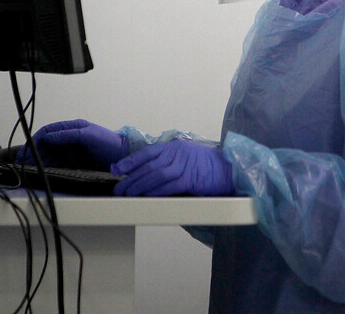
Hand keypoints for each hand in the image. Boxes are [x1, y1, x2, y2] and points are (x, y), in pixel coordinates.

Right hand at [18, 119, 128, 170]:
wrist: (123, 156)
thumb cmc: (108, 142)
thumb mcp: (89, 135)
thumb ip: (69, 135)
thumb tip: (48, 137)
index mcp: (72, 128)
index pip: (49, 131)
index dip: (36, 139)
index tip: (27, 150)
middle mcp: (70, 138)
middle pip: (46, 144)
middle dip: (34, 152)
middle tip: (24, 163)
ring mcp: (71, 150)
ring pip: (50, 154)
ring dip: (39, 160)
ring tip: (30, 169)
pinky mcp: (74, 161)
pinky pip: (57, 163)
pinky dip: (48, 166)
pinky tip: (42, 172)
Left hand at [111, 140, 233, 196]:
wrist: (229, 169)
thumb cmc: (207, 165)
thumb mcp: (186, 156)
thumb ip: (168, 161)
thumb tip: (146, 173)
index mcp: (174, 147)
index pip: (147, 153)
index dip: (129, 161)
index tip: (116, 169)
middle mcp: (177, 153)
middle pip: (148, 166)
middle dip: (130, 178)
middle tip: (118, 189)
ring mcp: (184, 165)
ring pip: (155, 176)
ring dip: (139, 187)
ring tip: (128, 195)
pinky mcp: (190, 179)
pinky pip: (168, 187)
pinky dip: (155, 192)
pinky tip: (146, 197)